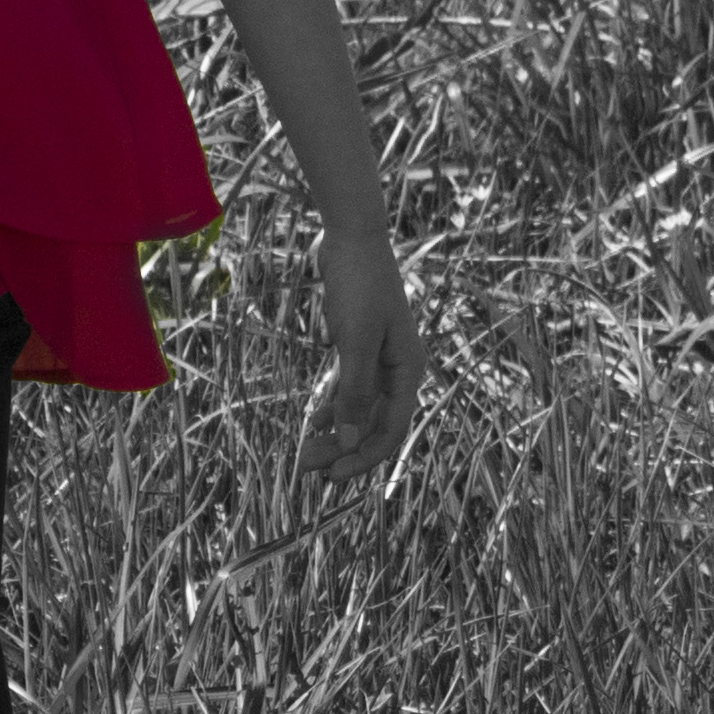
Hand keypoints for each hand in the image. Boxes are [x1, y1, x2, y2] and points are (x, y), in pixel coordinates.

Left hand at [303, 224, 421, 486]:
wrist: (351, 237)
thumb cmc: (359, 285)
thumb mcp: (356, 340)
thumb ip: (354, 391)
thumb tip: (348, 442)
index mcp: (408, 371)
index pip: (390, 430)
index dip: (363, 457)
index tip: (333, 476)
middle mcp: (398, 370)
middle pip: (373, 424)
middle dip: (343, 450)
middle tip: (309, 471)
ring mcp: (379, 359)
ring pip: (358, 409)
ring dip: (334, 432)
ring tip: (304, 454)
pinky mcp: (358, 347)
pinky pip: (348, 388)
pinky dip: (332, 406)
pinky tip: (313, 422)